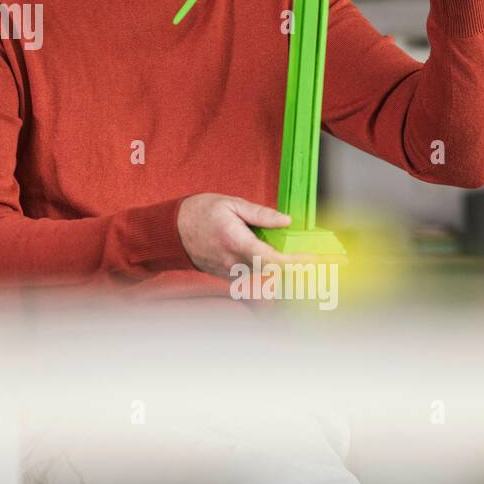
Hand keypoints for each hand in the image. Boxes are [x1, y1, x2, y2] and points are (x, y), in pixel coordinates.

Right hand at [176, 193, 313, 278]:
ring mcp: (230, 273)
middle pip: (272, 274)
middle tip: (309, 262)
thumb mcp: (231, 204)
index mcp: (237, 242)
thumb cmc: (201, 212)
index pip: (272, 259)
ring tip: (292, 260)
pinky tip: (270, 261)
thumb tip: (286, 221)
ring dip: (280, 273)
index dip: (295, 262)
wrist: (172, 230)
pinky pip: (252, 279)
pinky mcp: (227, 278)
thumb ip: (260, 214)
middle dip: (293, 270)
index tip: (311, 260)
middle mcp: (234, 262)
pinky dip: (266, 273)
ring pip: (263, 279)